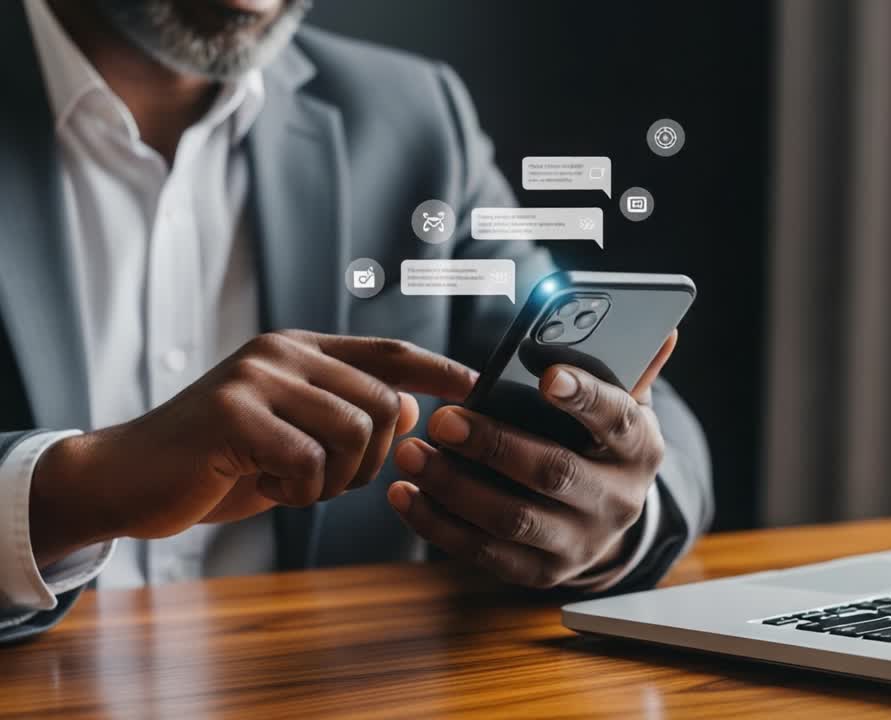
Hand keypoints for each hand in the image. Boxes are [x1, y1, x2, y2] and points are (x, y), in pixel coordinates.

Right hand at [29, 331, 476, 567]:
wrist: (128, 478)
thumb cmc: (217, 462)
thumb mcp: (292, 435)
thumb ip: (346, 417)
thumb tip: (410, 408)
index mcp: (300, 351)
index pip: (387, 352)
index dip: (437, 369)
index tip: (476, 386)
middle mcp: (282, 353)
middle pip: (382, 404)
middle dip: (371, 459)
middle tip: (325, 481)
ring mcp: (257, 378)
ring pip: (353, 432)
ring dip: (334, 479)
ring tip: (292, 484)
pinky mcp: (234, 413)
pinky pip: (309, 462)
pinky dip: (297, 491)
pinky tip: (263, 488)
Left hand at [388, 332, 677, 588]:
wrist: (604, 516)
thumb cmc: (599, 441)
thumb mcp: (622, 405)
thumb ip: (629, 366)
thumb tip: (663, 327)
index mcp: (641, 447)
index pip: (616, 420)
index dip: (584, 397)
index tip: (547, 376)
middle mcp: (619, 500)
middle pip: (554, 472)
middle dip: (494, 445)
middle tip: (443, 419)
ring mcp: (582, 542)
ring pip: (513, 518)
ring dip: (455, 486)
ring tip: (411, 454)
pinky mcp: (542, 572)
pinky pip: (485, 553)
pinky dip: (439, 526)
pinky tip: (405, 495)